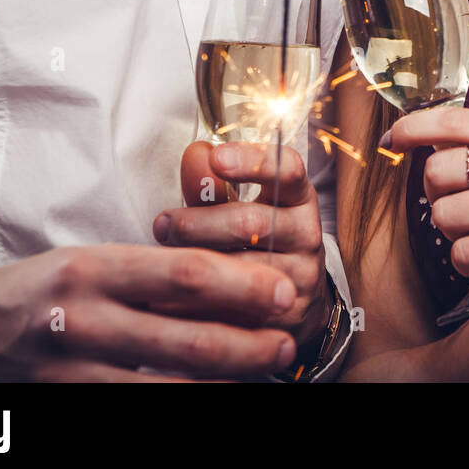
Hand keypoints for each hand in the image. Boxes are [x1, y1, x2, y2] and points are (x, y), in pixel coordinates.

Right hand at [0, 244, 298, 380]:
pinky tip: (217, 394)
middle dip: (248, 344)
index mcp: (95, 269)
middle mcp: (83, 320)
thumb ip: (158, 270)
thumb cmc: (49, 290)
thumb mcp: (96, 261)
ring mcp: (73, 371)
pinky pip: (138, 410)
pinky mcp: (68, 405)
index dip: (243, 286)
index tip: (284, 290)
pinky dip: (186, 403)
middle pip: (187, 339)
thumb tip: (238, 280)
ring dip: (227, 381)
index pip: (184, 274)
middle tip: (285, 340)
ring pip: (170, 387)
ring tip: (264, 371)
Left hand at [154, 140, 330, 353]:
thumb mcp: (241, 207)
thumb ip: (213, 185)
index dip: (253, 161)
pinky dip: (195, 305)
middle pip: (250, 223)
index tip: (216, 157)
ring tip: (161, 264)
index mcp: (297, 197)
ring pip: (240, 269)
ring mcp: (301, 276)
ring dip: (193, 265)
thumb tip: (195, 154)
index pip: (287, 169)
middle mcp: (307, 233)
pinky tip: (168, 300)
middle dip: (197, 223)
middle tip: (163, 224)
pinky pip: (234, 310)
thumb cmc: (256, 241)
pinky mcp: (286, 314)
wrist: (293, 298)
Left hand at [383, 108, 468, 274]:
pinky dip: (466, 260)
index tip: (392, 139)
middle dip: (437, 195)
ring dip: (453, 232)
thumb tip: (421, 141)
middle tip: (460, 204)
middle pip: (436, 173)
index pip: (451, 119)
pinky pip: (461, 253)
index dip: (411, 128)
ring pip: (444, 216)